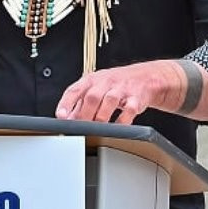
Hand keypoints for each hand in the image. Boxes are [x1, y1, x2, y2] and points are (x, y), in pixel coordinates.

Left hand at [55, 61, 179, 123]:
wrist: (146, 78)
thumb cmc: (117, 84)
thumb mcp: (96, 89)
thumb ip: (80, 104)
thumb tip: (67, 119)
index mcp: (92, 80)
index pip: (75, 89)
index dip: (66, 103)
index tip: (60, 116)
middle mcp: (106, 82)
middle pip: (92, 97)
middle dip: (84, 114)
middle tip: (79, 129)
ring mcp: (122, 89)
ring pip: (109, 101)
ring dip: (101, 118)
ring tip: (96, 130)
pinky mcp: (136, 98)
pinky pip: (129, 110)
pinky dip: (122, 121)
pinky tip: (116, 128)